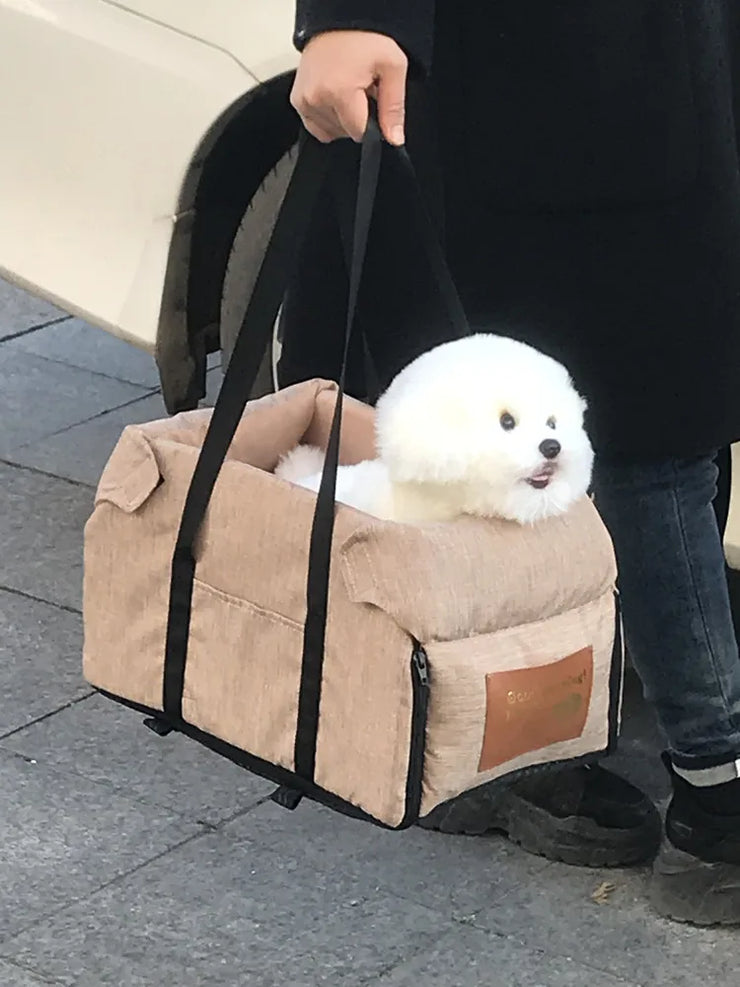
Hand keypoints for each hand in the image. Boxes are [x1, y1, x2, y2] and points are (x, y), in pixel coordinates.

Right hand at [291, 31, 407, 144]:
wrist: (338, 19)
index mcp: (338, 92)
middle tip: (361, 89)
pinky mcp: (297, 101)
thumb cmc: (363, 37)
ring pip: (332, 132)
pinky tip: (335, 98)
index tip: (372, 100)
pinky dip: (328, 119)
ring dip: (343, 118)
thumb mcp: (392, 66)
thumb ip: (394, 107)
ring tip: (347, 89)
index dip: (373, 122)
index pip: (360, 133)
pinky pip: (317, 127)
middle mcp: (316, 98)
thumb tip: (394, 138)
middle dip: (358, 117)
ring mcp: (304, 101)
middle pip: (346, 134)